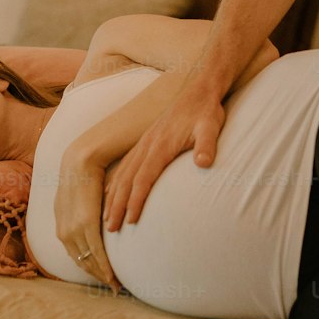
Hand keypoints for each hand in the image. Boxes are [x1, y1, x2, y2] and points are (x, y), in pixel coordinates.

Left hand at [54, 151, 120, 293]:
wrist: (81, 157)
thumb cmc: (86, 171)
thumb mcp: (79, 194)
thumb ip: (84, 208)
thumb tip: (98, 216)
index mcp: (62, 223)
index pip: (74, 252)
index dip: (88, 266)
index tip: (102, 276)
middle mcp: (63, 230)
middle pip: (80, 261)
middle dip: (96, 275)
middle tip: (112, 288)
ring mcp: (73, 229)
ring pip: (88, 260)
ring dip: (102, 275)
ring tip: (116, 286)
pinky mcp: (86, 224)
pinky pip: (96, 252)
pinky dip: (105, 267)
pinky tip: (114, 276)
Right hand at [103, 83, 225, 231]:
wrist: (200, 90)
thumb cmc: (206, 112)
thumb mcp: (211, 127)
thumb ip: (207, 145)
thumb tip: (204, 163)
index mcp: (161, 145)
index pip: (144, 178)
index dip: (136, 200)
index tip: (131, 221)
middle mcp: (148, 145)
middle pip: (127, 179)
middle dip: (118, 205)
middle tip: (111, 228)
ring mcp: (145, 143)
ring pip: (123, 173)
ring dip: (113, 196)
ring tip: (107, 218)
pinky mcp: (146, 141)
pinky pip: (125, 164)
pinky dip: (116, 181)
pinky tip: (111, 193)